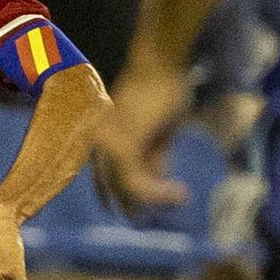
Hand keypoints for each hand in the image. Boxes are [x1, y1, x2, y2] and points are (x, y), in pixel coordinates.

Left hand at [94, 59, 191, 216]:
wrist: (162, 64)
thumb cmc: (163, 90)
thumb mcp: (159, 131)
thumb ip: (154, 155)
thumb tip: (157, 180)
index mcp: (102, 139)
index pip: (105, 180)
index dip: (124, 199)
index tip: (142, 215)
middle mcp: (97, 143)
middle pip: (113, 188)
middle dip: (137, 206)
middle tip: (166, 208)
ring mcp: (106, 145)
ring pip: (126, 189)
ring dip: (155, 198)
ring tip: (181, 197)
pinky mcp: (121, 146)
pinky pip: (137, 182)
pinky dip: (158, 191)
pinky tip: (179, 192)